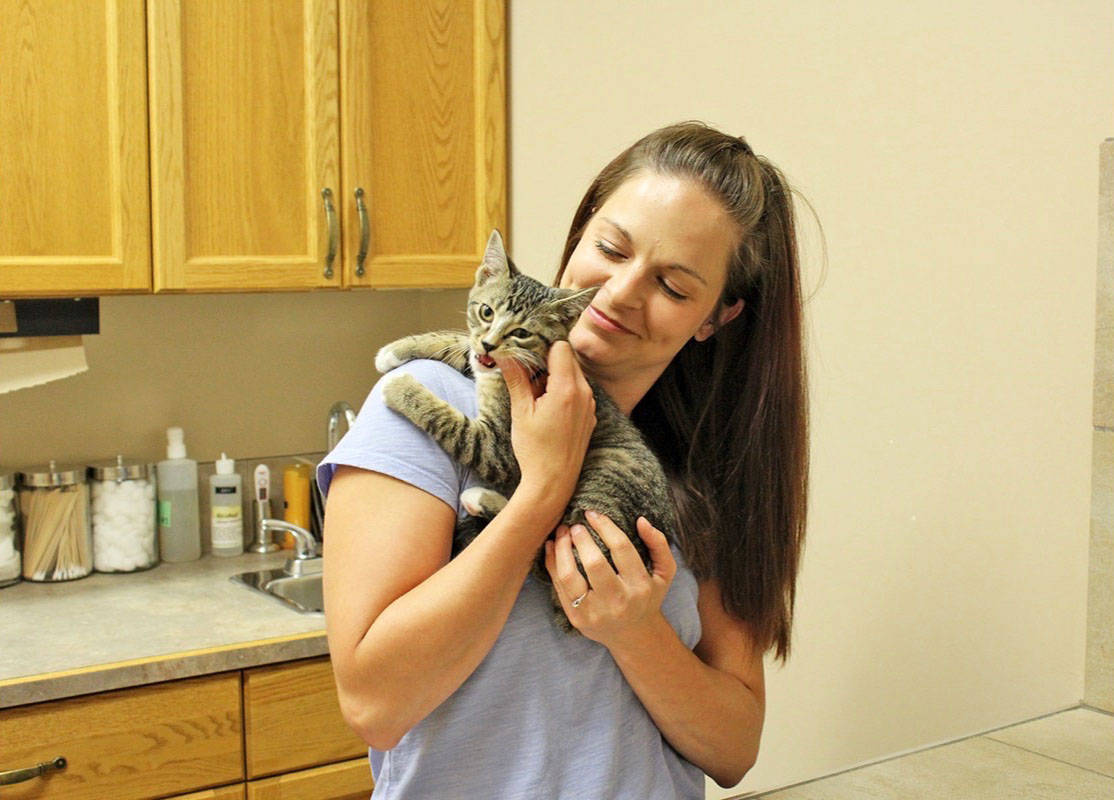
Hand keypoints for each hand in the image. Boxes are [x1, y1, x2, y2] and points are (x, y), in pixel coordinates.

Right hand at [496, 342, 595, 518]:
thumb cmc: (535, 450)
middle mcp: (584, 393)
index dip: (542, 348)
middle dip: (547, 362)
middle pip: (568, 359)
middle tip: (527, 378)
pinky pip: (578, 392)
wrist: (553, 483)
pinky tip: (547, 409)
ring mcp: (589, 405)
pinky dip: (563, 392)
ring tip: (536, 398)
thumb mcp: (521, 412)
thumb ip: (516, 379)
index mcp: (567, 389)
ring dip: (554, 378)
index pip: (560, 347)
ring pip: (573, 375)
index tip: (526, 358)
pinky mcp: (589, 416)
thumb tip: (504, 354)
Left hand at [544, 510, 676, 646]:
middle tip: (575, 523)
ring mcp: (594, 612)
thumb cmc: (647, 597)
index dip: (605, 526)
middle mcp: (618, 601)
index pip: (621, 549)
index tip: (593, 513)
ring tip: (562, 532)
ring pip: (570, 575)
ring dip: (561, 548)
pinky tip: (551, 546)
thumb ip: (659, 544)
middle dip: (581, 538)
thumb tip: (641, 521)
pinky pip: (559, 586)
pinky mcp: (576, 618)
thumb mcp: (664, 573)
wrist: (633, 635)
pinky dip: (551, 563)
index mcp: (640, 587)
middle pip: (594, 563)